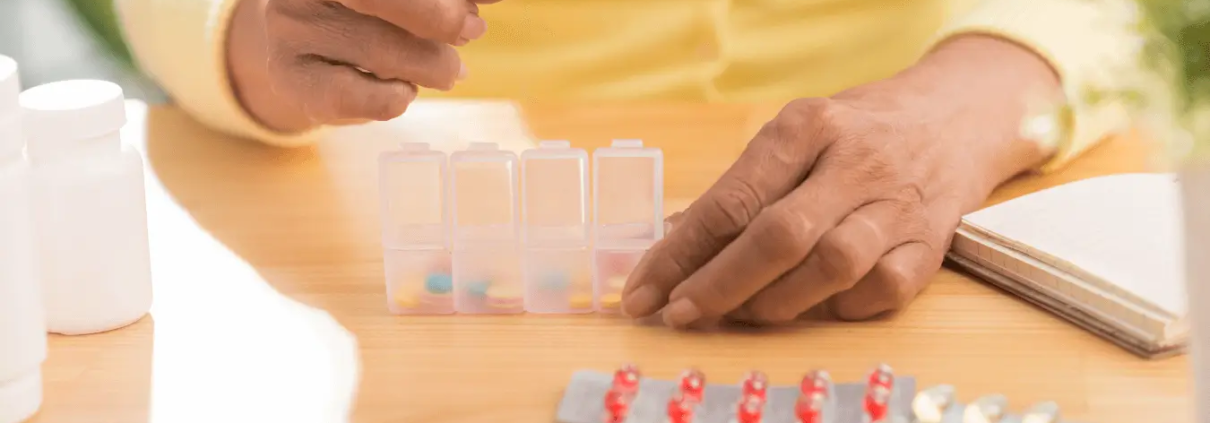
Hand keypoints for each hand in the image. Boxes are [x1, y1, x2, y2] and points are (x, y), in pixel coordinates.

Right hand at [227, 0, 501, 132]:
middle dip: (438, 17)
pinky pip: (355, 95)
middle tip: (472, 31)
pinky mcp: (292, 80)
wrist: (302, 55)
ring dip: (430, 64)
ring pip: (377, 49)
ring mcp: (289, 30)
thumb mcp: (397, 1)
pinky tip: (402, 91)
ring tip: (448, 70)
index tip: (487, 1)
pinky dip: (394, 98)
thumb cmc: (365, 15)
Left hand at [621, 35, 1061, 327]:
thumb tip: (672, 246)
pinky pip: (877, 292)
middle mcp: (855, 162)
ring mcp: (897, 205)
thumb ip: (741, 188)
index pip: (732, 198)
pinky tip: (812, 304)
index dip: (681, 252)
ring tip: (738, 311)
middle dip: (719, 286)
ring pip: (830, 269)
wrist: (954, 118)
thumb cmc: (853, 132)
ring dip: (773, 303)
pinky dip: (836, 308)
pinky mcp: (929, 245)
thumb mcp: (793, 136)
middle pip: (779, 236)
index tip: (644, 291)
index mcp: (807, 126)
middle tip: (680, 314)